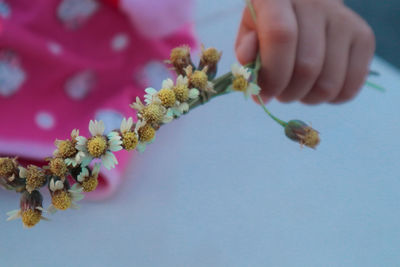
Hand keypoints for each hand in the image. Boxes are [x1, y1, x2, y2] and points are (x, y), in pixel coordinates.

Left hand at [235, 0, 374, 103]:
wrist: (303, 7)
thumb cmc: (269, 23)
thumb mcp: (249, 30)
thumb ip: (246, 51)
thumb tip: (253, 78)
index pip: (281, 36)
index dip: (272, 75)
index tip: (263, 96)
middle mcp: (317, 3)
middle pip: (307, 66)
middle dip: (288, 93)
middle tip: (279, 93)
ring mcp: (345, 20)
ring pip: (329, 82)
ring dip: (307, 99)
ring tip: (297, 89)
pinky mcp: (363, 37)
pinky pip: (351, 86)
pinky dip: (331, 99)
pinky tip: (317, 88)